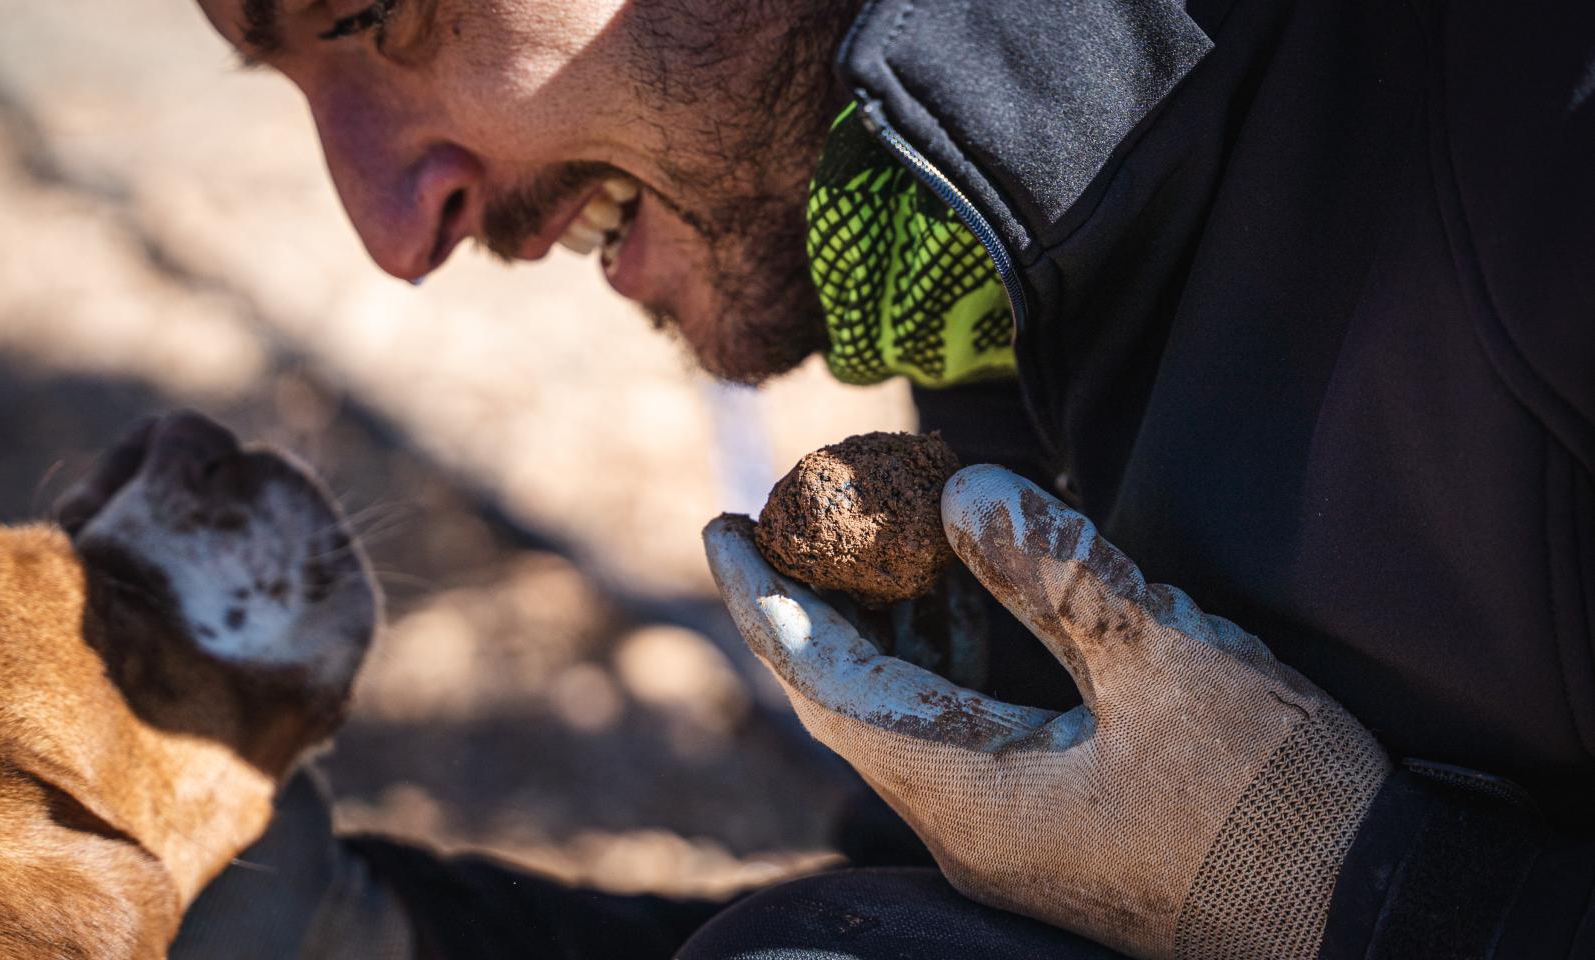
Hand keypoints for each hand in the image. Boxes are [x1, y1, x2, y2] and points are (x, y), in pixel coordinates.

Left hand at [703, 465, 1390, 959]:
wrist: (1368, 916)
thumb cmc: (1274, 806)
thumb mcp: (1169, 668)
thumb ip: (1057, 576)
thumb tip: (960, 490)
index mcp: (968, 796)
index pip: (824, 684)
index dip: (766, 599)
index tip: (722, 525)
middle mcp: (967, 822)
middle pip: (854, 694)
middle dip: (817, 598)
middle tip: (794, 509)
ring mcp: (1010, 828)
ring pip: (912, 706)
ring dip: (890, 617)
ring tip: (878, 528)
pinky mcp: (1054, 820)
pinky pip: (968, 720)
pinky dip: (955, 646)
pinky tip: (970, 588)